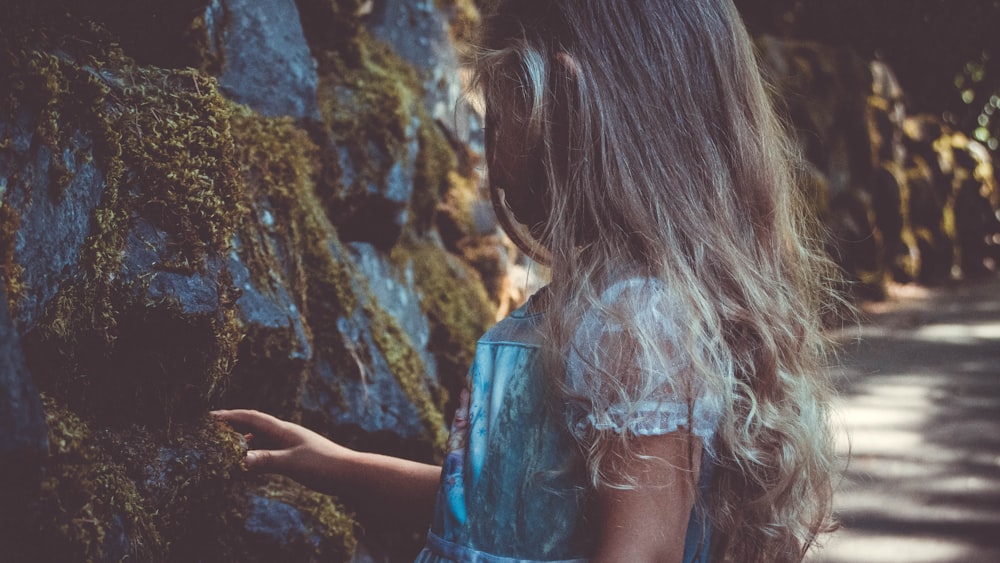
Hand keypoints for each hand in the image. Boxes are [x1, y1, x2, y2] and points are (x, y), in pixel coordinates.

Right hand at [212, 409, 355, 494]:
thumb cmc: (325, 466)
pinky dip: (255, 456)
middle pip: (254, 426)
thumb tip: (239, 459)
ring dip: (242, 442)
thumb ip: (266, 460)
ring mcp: (292, 446)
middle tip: (210, 431)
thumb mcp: (293, 464)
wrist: (351, 475)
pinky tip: (248, 465)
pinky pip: (269, 453)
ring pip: (261, 440)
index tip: (209, 416)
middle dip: (232, 427)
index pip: (251, 418)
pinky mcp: (297, 458)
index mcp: (284, 430)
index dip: (230, 416)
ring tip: (223, 448)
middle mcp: (286, 434)